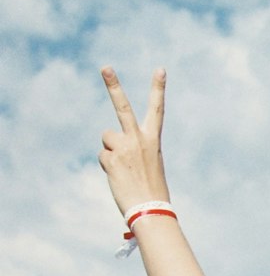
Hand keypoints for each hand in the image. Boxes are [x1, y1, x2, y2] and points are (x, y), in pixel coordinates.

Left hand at [98, 66, 169, 216]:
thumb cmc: (152, 190)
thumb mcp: (149, 164)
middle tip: (105, 66)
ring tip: (123, 169)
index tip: (160, 69)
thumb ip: (134, 148)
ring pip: (107, 138)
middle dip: (113, 85)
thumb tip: (111, 146)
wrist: (151, 209)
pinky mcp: (110, 158)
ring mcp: (123, 147)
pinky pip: (103, 156)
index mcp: (153, 139)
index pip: (158, 109)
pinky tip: (119, 177)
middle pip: (123, 107)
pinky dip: (108, 167)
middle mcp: (139, 139)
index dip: (158, 88)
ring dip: (111, 151)